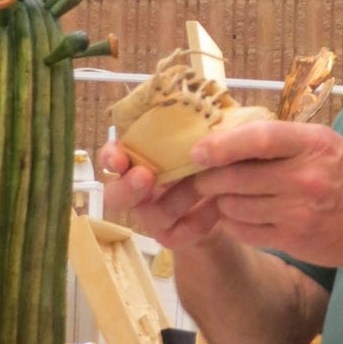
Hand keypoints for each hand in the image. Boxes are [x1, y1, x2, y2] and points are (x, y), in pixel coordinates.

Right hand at [98, 139, 220, 249]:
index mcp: (139, 162)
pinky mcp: (173, 237)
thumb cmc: (210, 160)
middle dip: (128, 186)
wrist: (232, 196)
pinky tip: (218, 206)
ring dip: (180, 197)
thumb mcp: (202, 139)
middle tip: (145, 176)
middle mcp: (138, 191)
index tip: (119, 158)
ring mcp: (152, 217)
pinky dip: (200, 219)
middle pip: (116, 195)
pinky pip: (179, 233)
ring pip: (152, 215)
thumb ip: (189, 129)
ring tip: (206, 184)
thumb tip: (189, 106)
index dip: (110, 157)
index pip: (111, 158)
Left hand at [187, 119, 342, 279]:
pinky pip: (245, 231)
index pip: (259, 138)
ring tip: (225, 196)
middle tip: (200, 177)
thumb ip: (286, 141)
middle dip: (208, 178)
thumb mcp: (328, 144)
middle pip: (236, 176)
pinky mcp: (293, 239)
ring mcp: (297, 211)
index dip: (221, 144)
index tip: (198, 151)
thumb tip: (230, 138)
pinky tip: (241, 216)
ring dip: (222, 201)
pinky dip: (234, 223)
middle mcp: (305, 177)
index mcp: (314, 144)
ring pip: (235, 206)